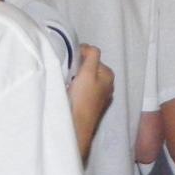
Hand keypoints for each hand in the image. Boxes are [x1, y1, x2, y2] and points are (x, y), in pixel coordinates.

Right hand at [68, 45, 114, 160]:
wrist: (77, 127)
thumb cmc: (82, 98)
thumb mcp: (88, 73)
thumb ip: (91, 56)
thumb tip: (88, 47)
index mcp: (108, 74)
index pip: (93, 57)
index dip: (80, 56)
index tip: (68, 61)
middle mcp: (108, 84)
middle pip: (89, 69)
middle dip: (78, 68)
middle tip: (66, 73)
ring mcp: (100, 97)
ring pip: (85, 80)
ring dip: (76, 79)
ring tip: (66, 84)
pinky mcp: (91, 106)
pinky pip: (82, 91)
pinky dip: (76, 89)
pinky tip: (69, 95)